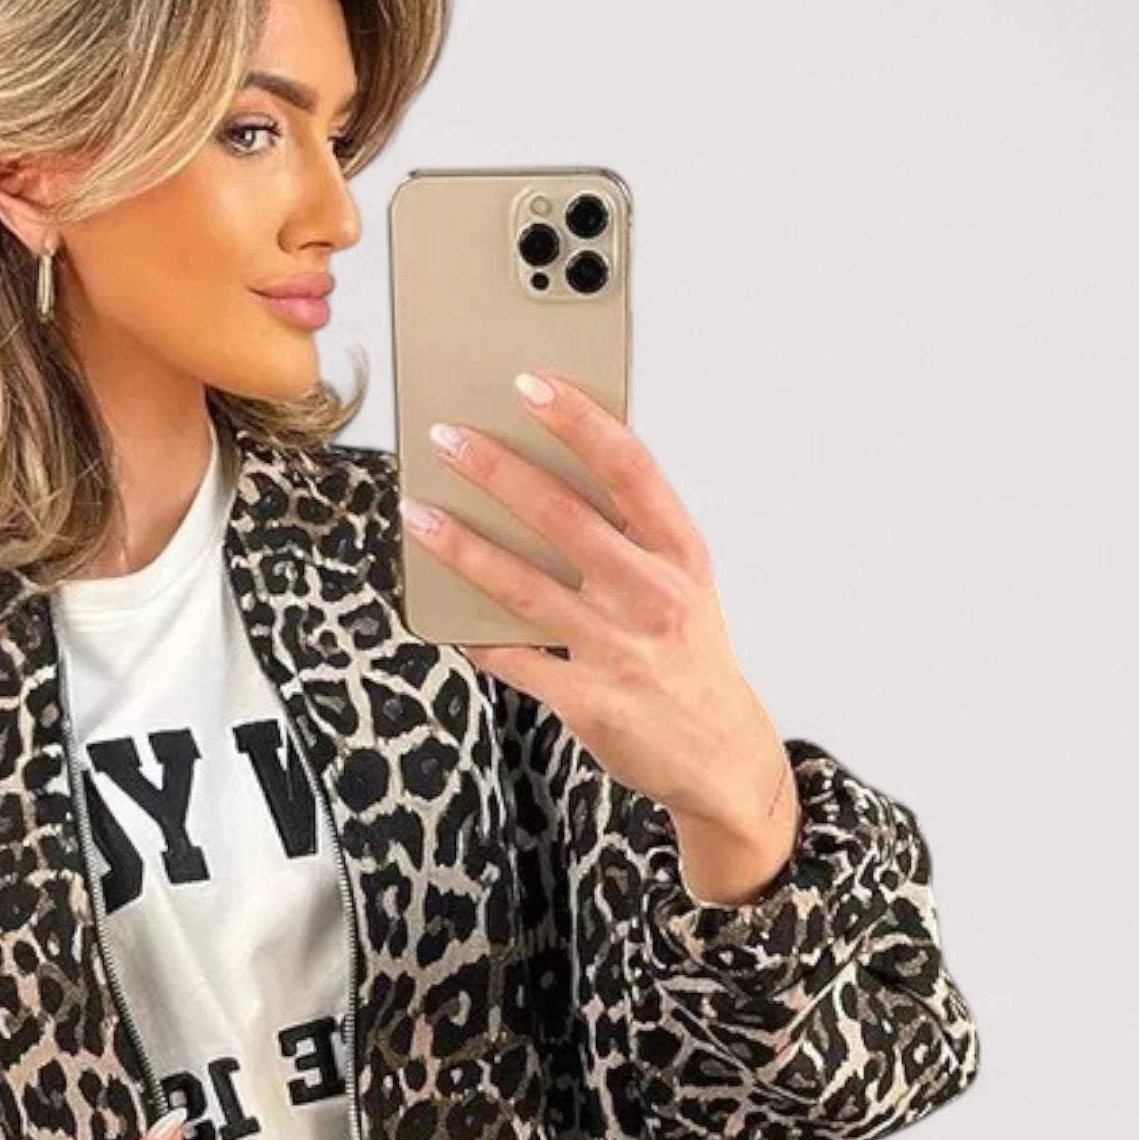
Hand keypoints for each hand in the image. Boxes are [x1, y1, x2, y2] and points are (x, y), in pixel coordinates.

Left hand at [399, 368, 795, 860]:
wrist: (719, 753)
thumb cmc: (690, 654)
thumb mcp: (684, 582)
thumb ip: (631, 532)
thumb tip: (550, 476)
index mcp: (680, 554)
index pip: (629, 468)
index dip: (578, 421)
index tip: (530, 386)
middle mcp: (651, 595)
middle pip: (563, 517)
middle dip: (498, 471)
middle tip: (447, 437)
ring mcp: (616, 649)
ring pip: (522, 586)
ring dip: (462, 547)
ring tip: (419, 513)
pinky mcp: (585, 700)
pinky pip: (513, 659)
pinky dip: (474, 636)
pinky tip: (439, 613)